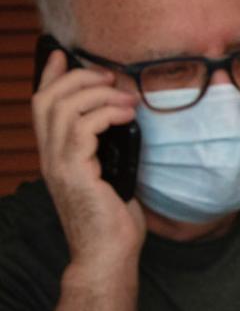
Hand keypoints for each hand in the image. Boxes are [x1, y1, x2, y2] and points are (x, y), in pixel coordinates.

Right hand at [31, 50, 144, 271]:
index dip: (50, 76)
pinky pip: (83, 127)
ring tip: (127, 99)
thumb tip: (127, 128)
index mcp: (55, 156)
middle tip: (111, 77)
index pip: (41, 106)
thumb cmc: (113, 223)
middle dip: (78, 78)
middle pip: (47, 98)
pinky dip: (106, 113)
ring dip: (98, 94)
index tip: (65, 55)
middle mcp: (49, 157)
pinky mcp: (75, 171)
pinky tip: (127, 115)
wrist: (108, 255)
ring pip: (63, 107)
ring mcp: (58, 164)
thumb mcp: (111, 178)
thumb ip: (108, 152)